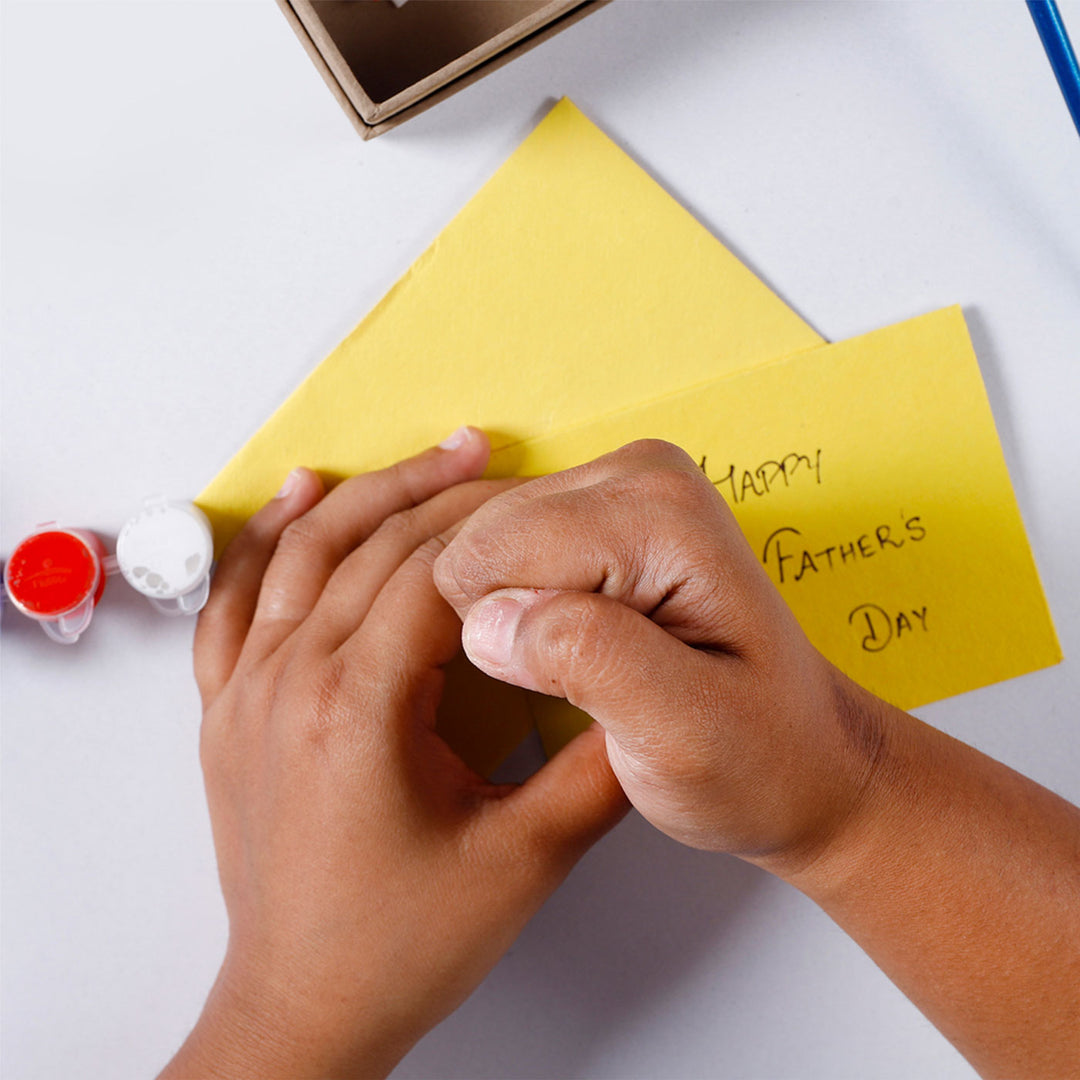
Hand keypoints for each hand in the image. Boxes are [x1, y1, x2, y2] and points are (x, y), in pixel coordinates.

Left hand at [162, 429, 627, 1079]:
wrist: (306, 1003)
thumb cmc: (400, 944)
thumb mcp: (525, 862)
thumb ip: (597, 773)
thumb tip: (645, 698)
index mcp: (359, 708)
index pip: (433, 573)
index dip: (495, 527)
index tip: (540, 502)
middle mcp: (291, 683)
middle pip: (371, 547)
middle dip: (441, 493)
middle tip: (492, 456)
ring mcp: (248, 693)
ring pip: (303, 554)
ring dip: (367, 495)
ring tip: (425, 459)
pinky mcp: (229, 710)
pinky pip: (235, 599)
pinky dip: (267, 538)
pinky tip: (297, 499)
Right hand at [434, 439, 884, 868]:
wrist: (803, 755)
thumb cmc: (756, 757)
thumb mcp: (682, 733)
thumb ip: (587, 658)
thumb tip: (486, 618)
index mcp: (660, 511)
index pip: (491, 553)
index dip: (505, 641)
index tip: (575, 691)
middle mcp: (640, 471)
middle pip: (483, 537)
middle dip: (509, 624)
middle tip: (589, 685)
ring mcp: (623, 482)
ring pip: (486, 541)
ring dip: (519, 619)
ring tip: (596, 669)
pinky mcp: (606, 506)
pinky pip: (508, 546)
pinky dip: (526, 606)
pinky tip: (583, 643)